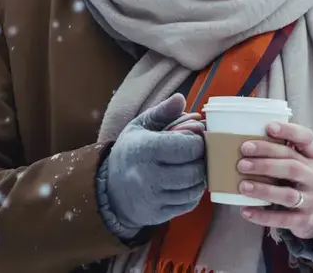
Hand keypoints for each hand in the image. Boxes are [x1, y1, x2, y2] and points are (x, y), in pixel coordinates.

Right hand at [104, 93, 206, 230]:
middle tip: (197, 153)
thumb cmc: (130, 152)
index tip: (195, 137)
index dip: (198, 141)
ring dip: (200, 177)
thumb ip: (162, 112)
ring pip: (195, 188)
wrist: (109, 190)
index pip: (188, 146)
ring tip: (193, 166)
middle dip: (202, 160)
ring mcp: (154, 198)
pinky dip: (193, 192)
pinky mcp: (159, 214)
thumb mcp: (139, 127)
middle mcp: (149, 175)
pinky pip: (189, 203)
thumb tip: (181, 99)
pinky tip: (186, 182)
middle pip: (195, 169)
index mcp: (145, 148)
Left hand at [236, 121, 312, 239]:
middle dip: (265, 163)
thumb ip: (287, 150)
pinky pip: (282, 219)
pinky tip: (245, 211)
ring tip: (242, 185)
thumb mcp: (306, 161)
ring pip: (287, 194)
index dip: (288, 131)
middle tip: (242, 161)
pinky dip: (262, 216)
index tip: (268, 127)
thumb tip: (249, 140)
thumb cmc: (307, 179)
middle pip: (292, 166)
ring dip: (263, 189)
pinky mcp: (305, 221)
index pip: (306, 139)